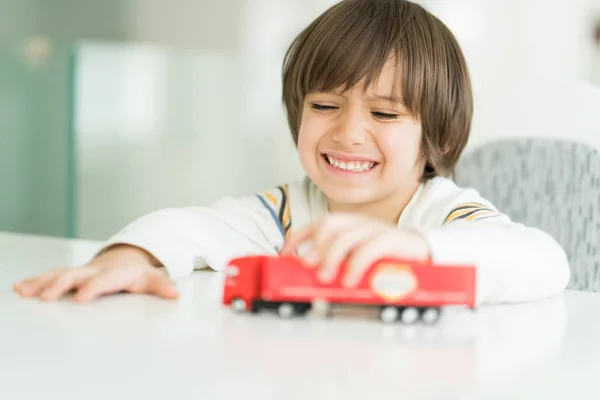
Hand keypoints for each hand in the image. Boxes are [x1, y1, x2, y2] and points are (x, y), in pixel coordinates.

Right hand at [12, 245, 178, 302]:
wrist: (126, 255)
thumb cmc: (137, 271)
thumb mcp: (150, 278)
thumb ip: (160, 286)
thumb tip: (175, 294)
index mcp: (114, 272)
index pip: (103, 280)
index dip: (91, 288)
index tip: (80, 298)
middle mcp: (94, 270)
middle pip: (75, 275)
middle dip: (60, 285)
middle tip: (46, 297)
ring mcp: (81, 271)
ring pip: (59, 274)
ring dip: (41, 282)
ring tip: (25, 291)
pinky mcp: (71, 274)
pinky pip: (51, 275)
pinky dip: (35, 281)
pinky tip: (20, 288)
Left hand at [281, 213, 429, 286]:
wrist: (427, 254)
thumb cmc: (390, 259)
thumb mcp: (360, 260)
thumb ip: (341, 262)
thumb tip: (314, 276)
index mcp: (351, 225)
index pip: (319, 223)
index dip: (299, 236)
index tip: (285, 253)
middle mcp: (361, 223)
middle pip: (330, 224)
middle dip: (315, 244)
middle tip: (307, 265)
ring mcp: (377, 229)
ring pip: (347, 235)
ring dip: (331, 256)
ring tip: (325, 277)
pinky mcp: (393, 239)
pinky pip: (370, 247)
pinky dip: (356, 263)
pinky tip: (349, 278)